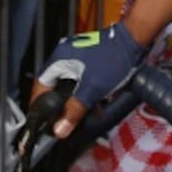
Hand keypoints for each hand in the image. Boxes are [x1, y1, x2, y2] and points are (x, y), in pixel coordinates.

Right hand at [31, 24, 145, 137]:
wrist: (133, 42)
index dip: (39, 103)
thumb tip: (60, 129)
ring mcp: (77, 56)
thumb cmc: (112, 60)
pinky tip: (96, 105)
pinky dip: (85, 93)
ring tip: (83, 116)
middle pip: (55, 85)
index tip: (40, 119)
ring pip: (69, 84)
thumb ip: (75, 110)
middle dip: (60, 105)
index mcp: (59, 59)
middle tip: (61, 121)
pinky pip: (80, 80)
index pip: (41, 84)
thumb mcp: (92, 89)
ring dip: (75, 101)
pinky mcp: (88, 59)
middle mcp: (64, 55)